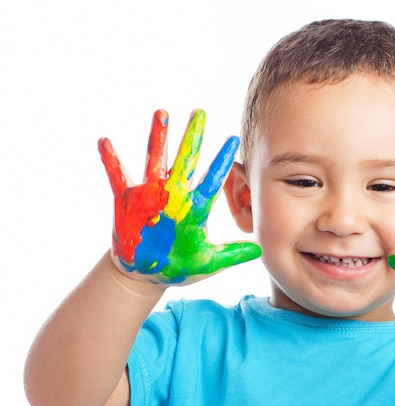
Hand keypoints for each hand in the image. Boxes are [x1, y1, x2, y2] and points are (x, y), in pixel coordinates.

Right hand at [98, 109, 261, 283]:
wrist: (145, 275)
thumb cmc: (178, 267)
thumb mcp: (207, 263)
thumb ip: (231, 255)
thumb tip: (260, 250)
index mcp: (195, 208)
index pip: (213, 180)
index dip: (222, 161)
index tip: (234, 139)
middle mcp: (174, 196)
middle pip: (186, 161)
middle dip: (192, 137)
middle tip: (200, 113)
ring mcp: (150, 196)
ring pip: (155, 161)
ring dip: (157, 138)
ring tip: (162, 113)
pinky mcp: (127, 202)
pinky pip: (117, 177)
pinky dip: (111, 161)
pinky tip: (105, 141)